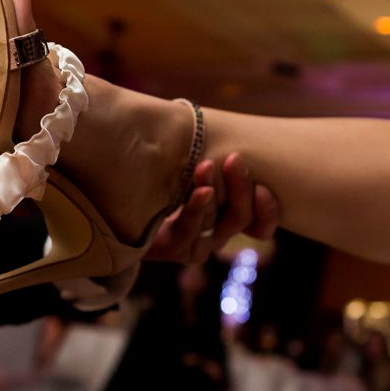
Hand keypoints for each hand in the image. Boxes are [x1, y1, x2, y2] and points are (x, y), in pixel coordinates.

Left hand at [145, 150, 279, 263]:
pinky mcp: (172, 248)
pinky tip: (201, 191)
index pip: (260, 224)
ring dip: (214, 190)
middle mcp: (215, 233)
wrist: (122, 199)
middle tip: (234, 159)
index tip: (264, 188)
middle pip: (240, 219)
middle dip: (240, 188)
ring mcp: (194, 243)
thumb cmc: (163, 175)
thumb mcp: (194, 164)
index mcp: (228, 216)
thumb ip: (216, 159)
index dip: (268, 211)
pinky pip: (189, 231)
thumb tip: (235, 142)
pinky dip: (197, 209)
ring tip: (207, 165)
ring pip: (215, 223)